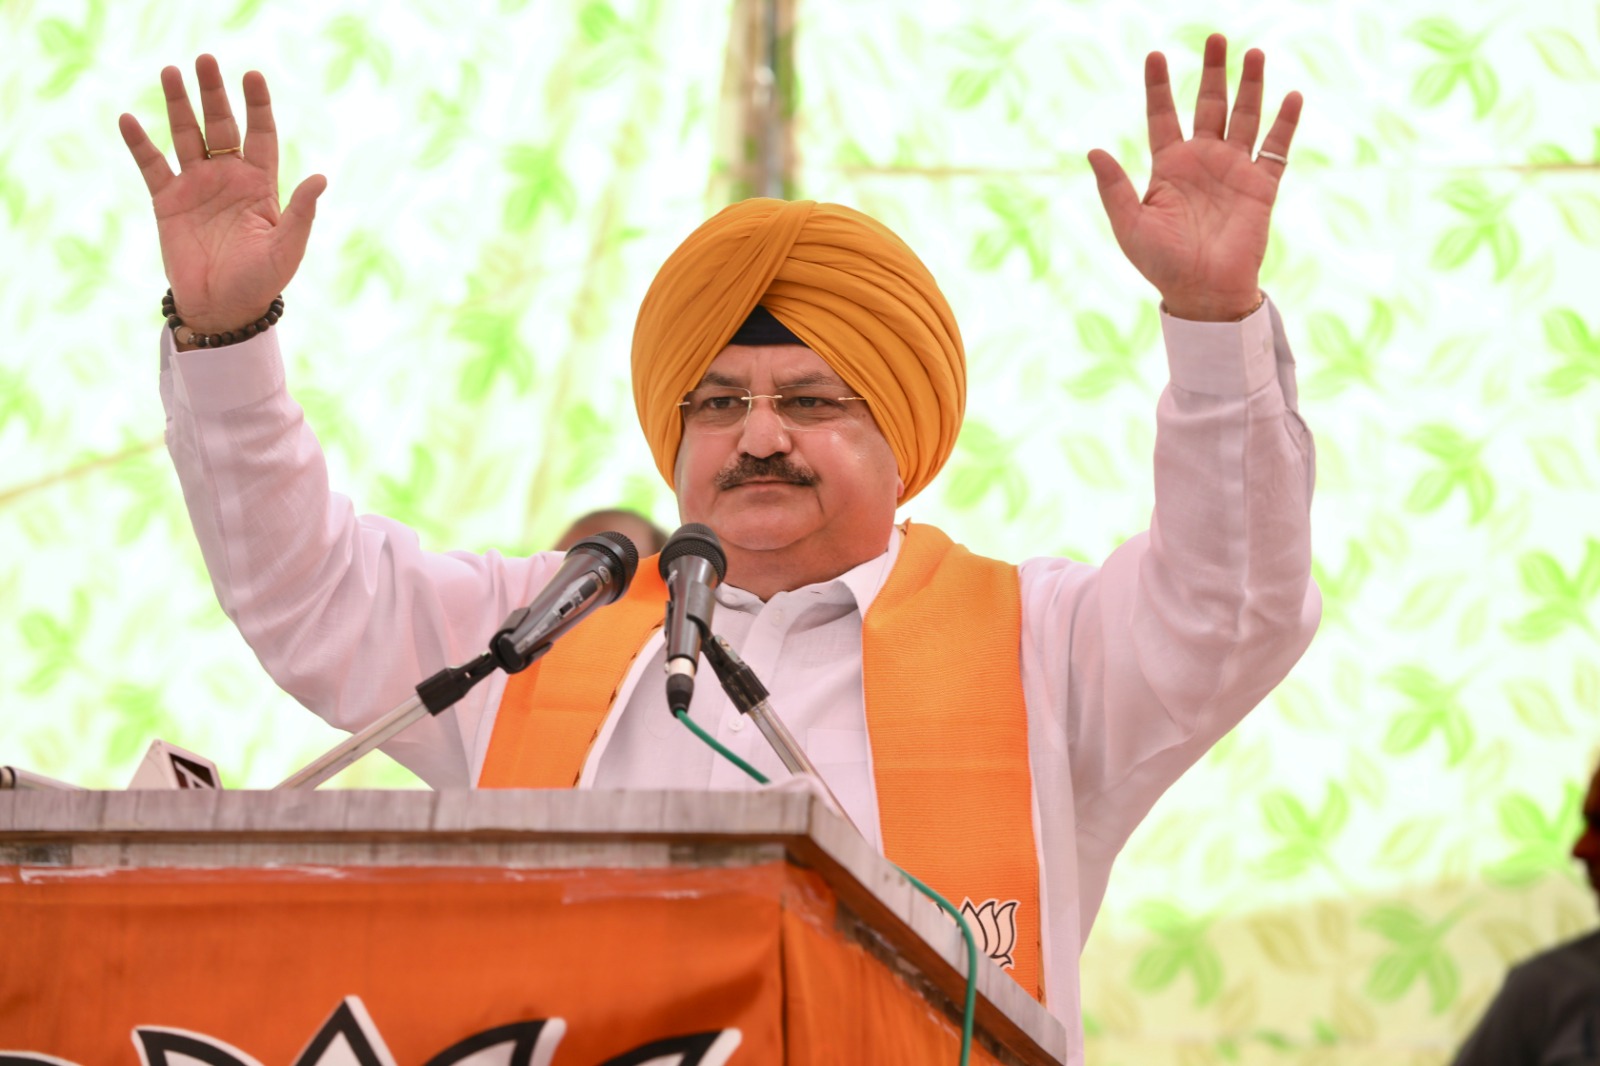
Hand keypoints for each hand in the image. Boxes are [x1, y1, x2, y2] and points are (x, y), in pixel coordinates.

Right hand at [119, 55, 325, 334]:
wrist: (222, 309)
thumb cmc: (261, 282)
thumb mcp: (287, 248)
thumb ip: (301, 213)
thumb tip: (320, 178)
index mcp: (260, 186)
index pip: (260, 135)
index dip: (257, 105)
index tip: (253, 75)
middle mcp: (228, 179)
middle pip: (220, 126)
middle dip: (214, 93)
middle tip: (206, 60)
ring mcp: (196, 187)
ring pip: (186, 136)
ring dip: (178, 105)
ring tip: (170, 72)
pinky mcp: (167, 202)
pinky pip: (152, 166)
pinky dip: (140, 143)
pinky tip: (129, 119)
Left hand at [1087, 34, 1301, 320]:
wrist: (1203, 293)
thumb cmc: (1162, 264)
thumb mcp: (1130, 225)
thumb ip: (1114, 188)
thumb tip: (1092, 150)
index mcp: (1169, 167)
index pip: (1162, 115)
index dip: (1158, 86)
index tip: (1155, 54)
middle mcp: (1202, 161)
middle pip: (1208, 105)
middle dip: (1213, 72)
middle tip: (1216, 37)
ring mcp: (1234, 171)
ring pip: (1245, 117)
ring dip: (1250, 86)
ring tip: (1253, 54)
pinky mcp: (1261, 186)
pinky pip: (1276, 149)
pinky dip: (1285, 123)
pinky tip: (1291, 96)